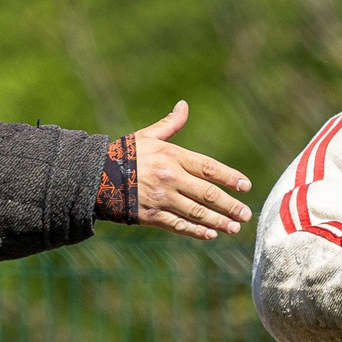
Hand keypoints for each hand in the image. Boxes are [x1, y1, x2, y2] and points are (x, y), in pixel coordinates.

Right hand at [132, 102, 253, 238]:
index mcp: (172, 156)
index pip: (208, 168)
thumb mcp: (147, 136)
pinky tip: (211, 235)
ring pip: (196, 212)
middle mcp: (170, 177)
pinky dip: (196, 231)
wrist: (94, 175)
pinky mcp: (151, 216)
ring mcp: (161, 198)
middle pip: (207, 193)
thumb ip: (170, 125)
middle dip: (230, 205)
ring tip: (235, 227)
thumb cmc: (124, 154)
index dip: (229, 177)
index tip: (246, 186)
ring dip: (218, 221)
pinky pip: (178, 225)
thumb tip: (184, 106)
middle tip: (247, 214)